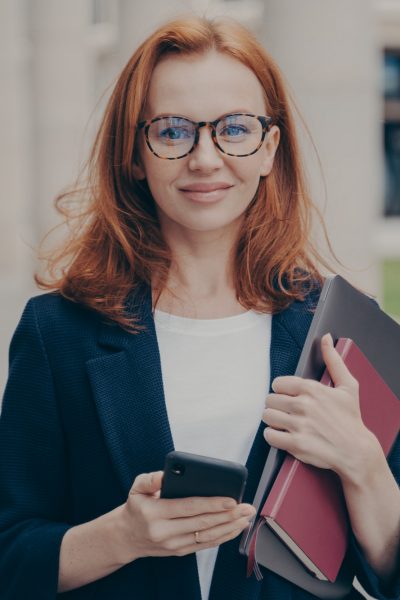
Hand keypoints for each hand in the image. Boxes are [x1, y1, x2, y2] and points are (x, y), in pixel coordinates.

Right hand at [117, 471, 255, 562]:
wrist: (126, 536)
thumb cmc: (136, 507)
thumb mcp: (137, 487)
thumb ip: (150, 478)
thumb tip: (166, 474)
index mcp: (155, 513)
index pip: (189, 508)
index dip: (212, 504)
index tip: (231, 499)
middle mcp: (165, 532)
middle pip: (202, 523)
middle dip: (228, 515)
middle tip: (247, 507)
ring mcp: (173, 545)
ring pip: (207, 537)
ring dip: (230, 527)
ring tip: (246, 517)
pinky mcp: (180, 552)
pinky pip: (205, 545)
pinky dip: (223, 537)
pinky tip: (235, 528)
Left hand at [262, 333, 375, 479]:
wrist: (356, 451)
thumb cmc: (351, 419)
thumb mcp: (348, 386)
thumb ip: (333, 360)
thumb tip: (326, 338)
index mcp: (312, 389)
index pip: (278, 383)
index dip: (282, 391)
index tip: (290, 397)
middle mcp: (303, 405)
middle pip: (270, 400)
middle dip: (277, 406)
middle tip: (287, 412)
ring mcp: (299, 425)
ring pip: (267, 416)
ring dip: (273, 420)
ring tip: (284, 423)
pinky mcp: (296, 444)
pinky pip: (269, 435)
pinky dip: (273, 436)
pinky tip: (283, 435)